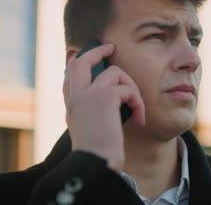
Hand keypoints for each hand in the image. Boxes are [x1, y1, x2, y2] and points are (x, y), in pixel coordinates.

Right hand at [63, 43, 144, 171]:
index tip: (83, 55)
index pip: (70, 75)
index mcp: (72, 104)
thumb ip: (94, 110)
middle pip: (80, 61)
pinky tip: (139, 119)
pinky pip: (128, 89)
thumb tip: (111, 99)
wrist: (96, 163)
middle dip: (96, 51)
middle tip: (110, 47)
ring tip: (137, 107)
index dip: (78, 62)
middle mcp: (75, 96)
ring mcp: (87, 94)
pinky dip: (138, 103)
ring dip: (132, 87)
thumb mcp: (91, 128)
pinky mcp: (104, 97)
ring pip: (114, 71)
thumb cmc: (98, 153)